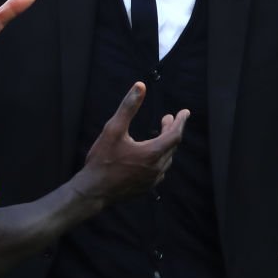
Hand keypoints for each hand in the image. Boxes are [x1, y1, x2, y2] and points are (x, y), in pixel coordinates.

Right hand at [76, 83, 189, 202]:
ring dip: (166, 144)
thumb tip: (140, 86)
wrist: (93, 191)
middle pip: (172, 146)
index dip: (181, 121)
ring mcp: (152, 180)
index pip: (175, 134)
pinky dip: (160, 158)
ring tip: (160, 135)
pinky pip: (160, 170)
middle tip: (167, 118)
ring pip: (167, 159)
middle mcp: (156, 168)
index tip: (185, 112)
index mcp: (152, 153)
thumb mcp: (113, 129)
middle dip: (171, 130)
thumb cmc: (102, 160)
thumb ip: (128, 107)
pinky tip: (151, 155)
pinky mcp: (146, 188)